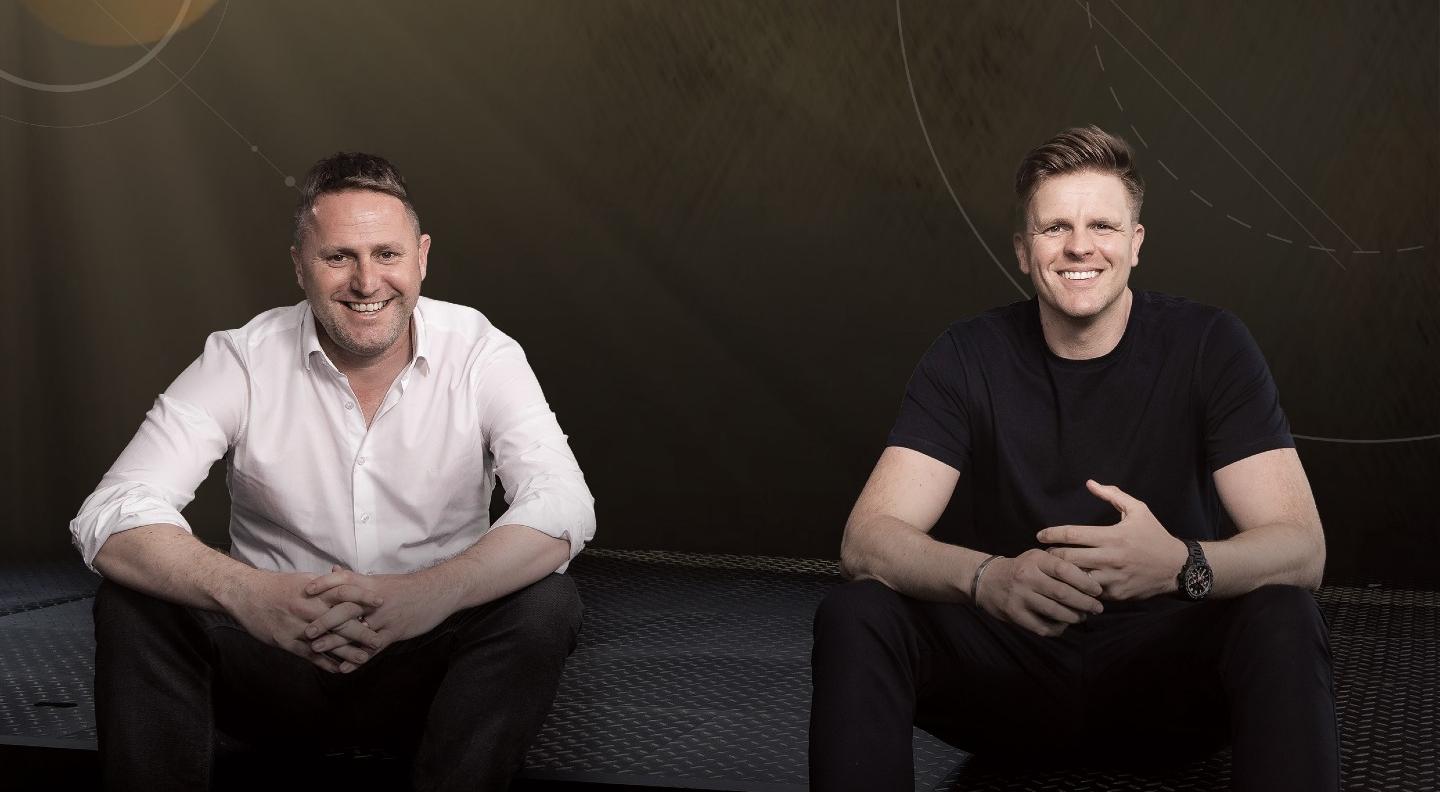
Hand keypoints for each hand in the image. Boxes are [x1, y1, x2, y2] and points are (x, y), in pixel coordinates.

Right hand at [223, 569, 381, 672]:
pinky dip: (325, 663)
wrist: (246, 594)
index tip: (381, 602)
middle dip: (362, 631)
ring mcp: (298, 626)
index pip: (345, 592)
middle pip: (341, 621)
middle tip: (379, 640)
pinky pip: (309, 655)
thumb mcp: (303, 579)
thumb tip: (346, 580)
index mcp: (315, 591)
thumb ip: (325, 584)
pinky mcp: (286, 641)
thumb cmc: (277, 586)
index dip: (364, 596)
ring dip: (347, 652)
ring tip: (364, 659)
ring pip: (328, 641)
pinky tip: (338, 669)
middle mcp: (309, 608)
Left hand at [304, 567, 455, 658]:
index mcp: (371, 585)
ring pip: (356, 630)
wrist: (439, 591)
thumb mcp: (381, 580)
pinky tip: (344, 668)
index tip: (305, 592)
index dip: (324, 585)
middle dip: (324, 620)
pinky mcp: (395, 632)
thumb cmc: (408, 587)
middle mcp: (375, 601)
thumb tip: (333, 570)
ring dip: (335, 641)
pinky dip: (357, 659)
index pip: (343, 581)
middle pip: (345, 609)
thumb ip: (356, 578)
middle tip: (306, 631)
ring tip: (317, 650)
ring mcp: (385, 617)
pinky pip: (372, 648)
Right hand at [975, 548, 1103, 636]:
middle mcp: (1027, 577)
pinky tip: (1063, 624)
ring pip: (1054, 611)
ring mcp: (1020, 597)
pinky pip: (1042, 626)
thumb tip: (1090, 580)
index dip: (1085, 582)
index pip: (1065, 570)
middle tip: (1097, 608)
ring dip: (1074, 617)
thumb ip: (1059, 565)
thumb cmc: (1021, 569)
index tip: (1098, 590)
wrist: (987, 580)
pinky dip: (1057, 628)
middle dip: (1085, 603)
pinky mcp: (1015, 614)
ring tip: (1083, 616)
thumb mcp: (1037, 558)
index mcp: (1035, 560)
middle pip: (1062, 593)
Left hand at [1038, 479, 1187, 600]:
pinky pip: (1090, 592)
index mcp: (1112, 536)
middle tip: (1045, 554)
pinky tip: (1071, 584)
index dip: (1052, 534)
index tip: (1040, 535)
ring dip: (1063, 574)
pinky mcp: (1116, 595)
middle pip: (1068, 558)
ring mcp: (1113, 578)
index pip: (1073, 534)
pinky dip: (1079, 588)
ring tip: (1054, 570)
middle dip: (1052, 556)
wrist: (1176, 567)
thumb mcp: (1138, 510)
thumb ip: (1113, 495)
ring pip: (1076, 578)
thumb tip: (1089, 483)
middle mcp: (1111, 558)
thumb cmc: (1154, 536)